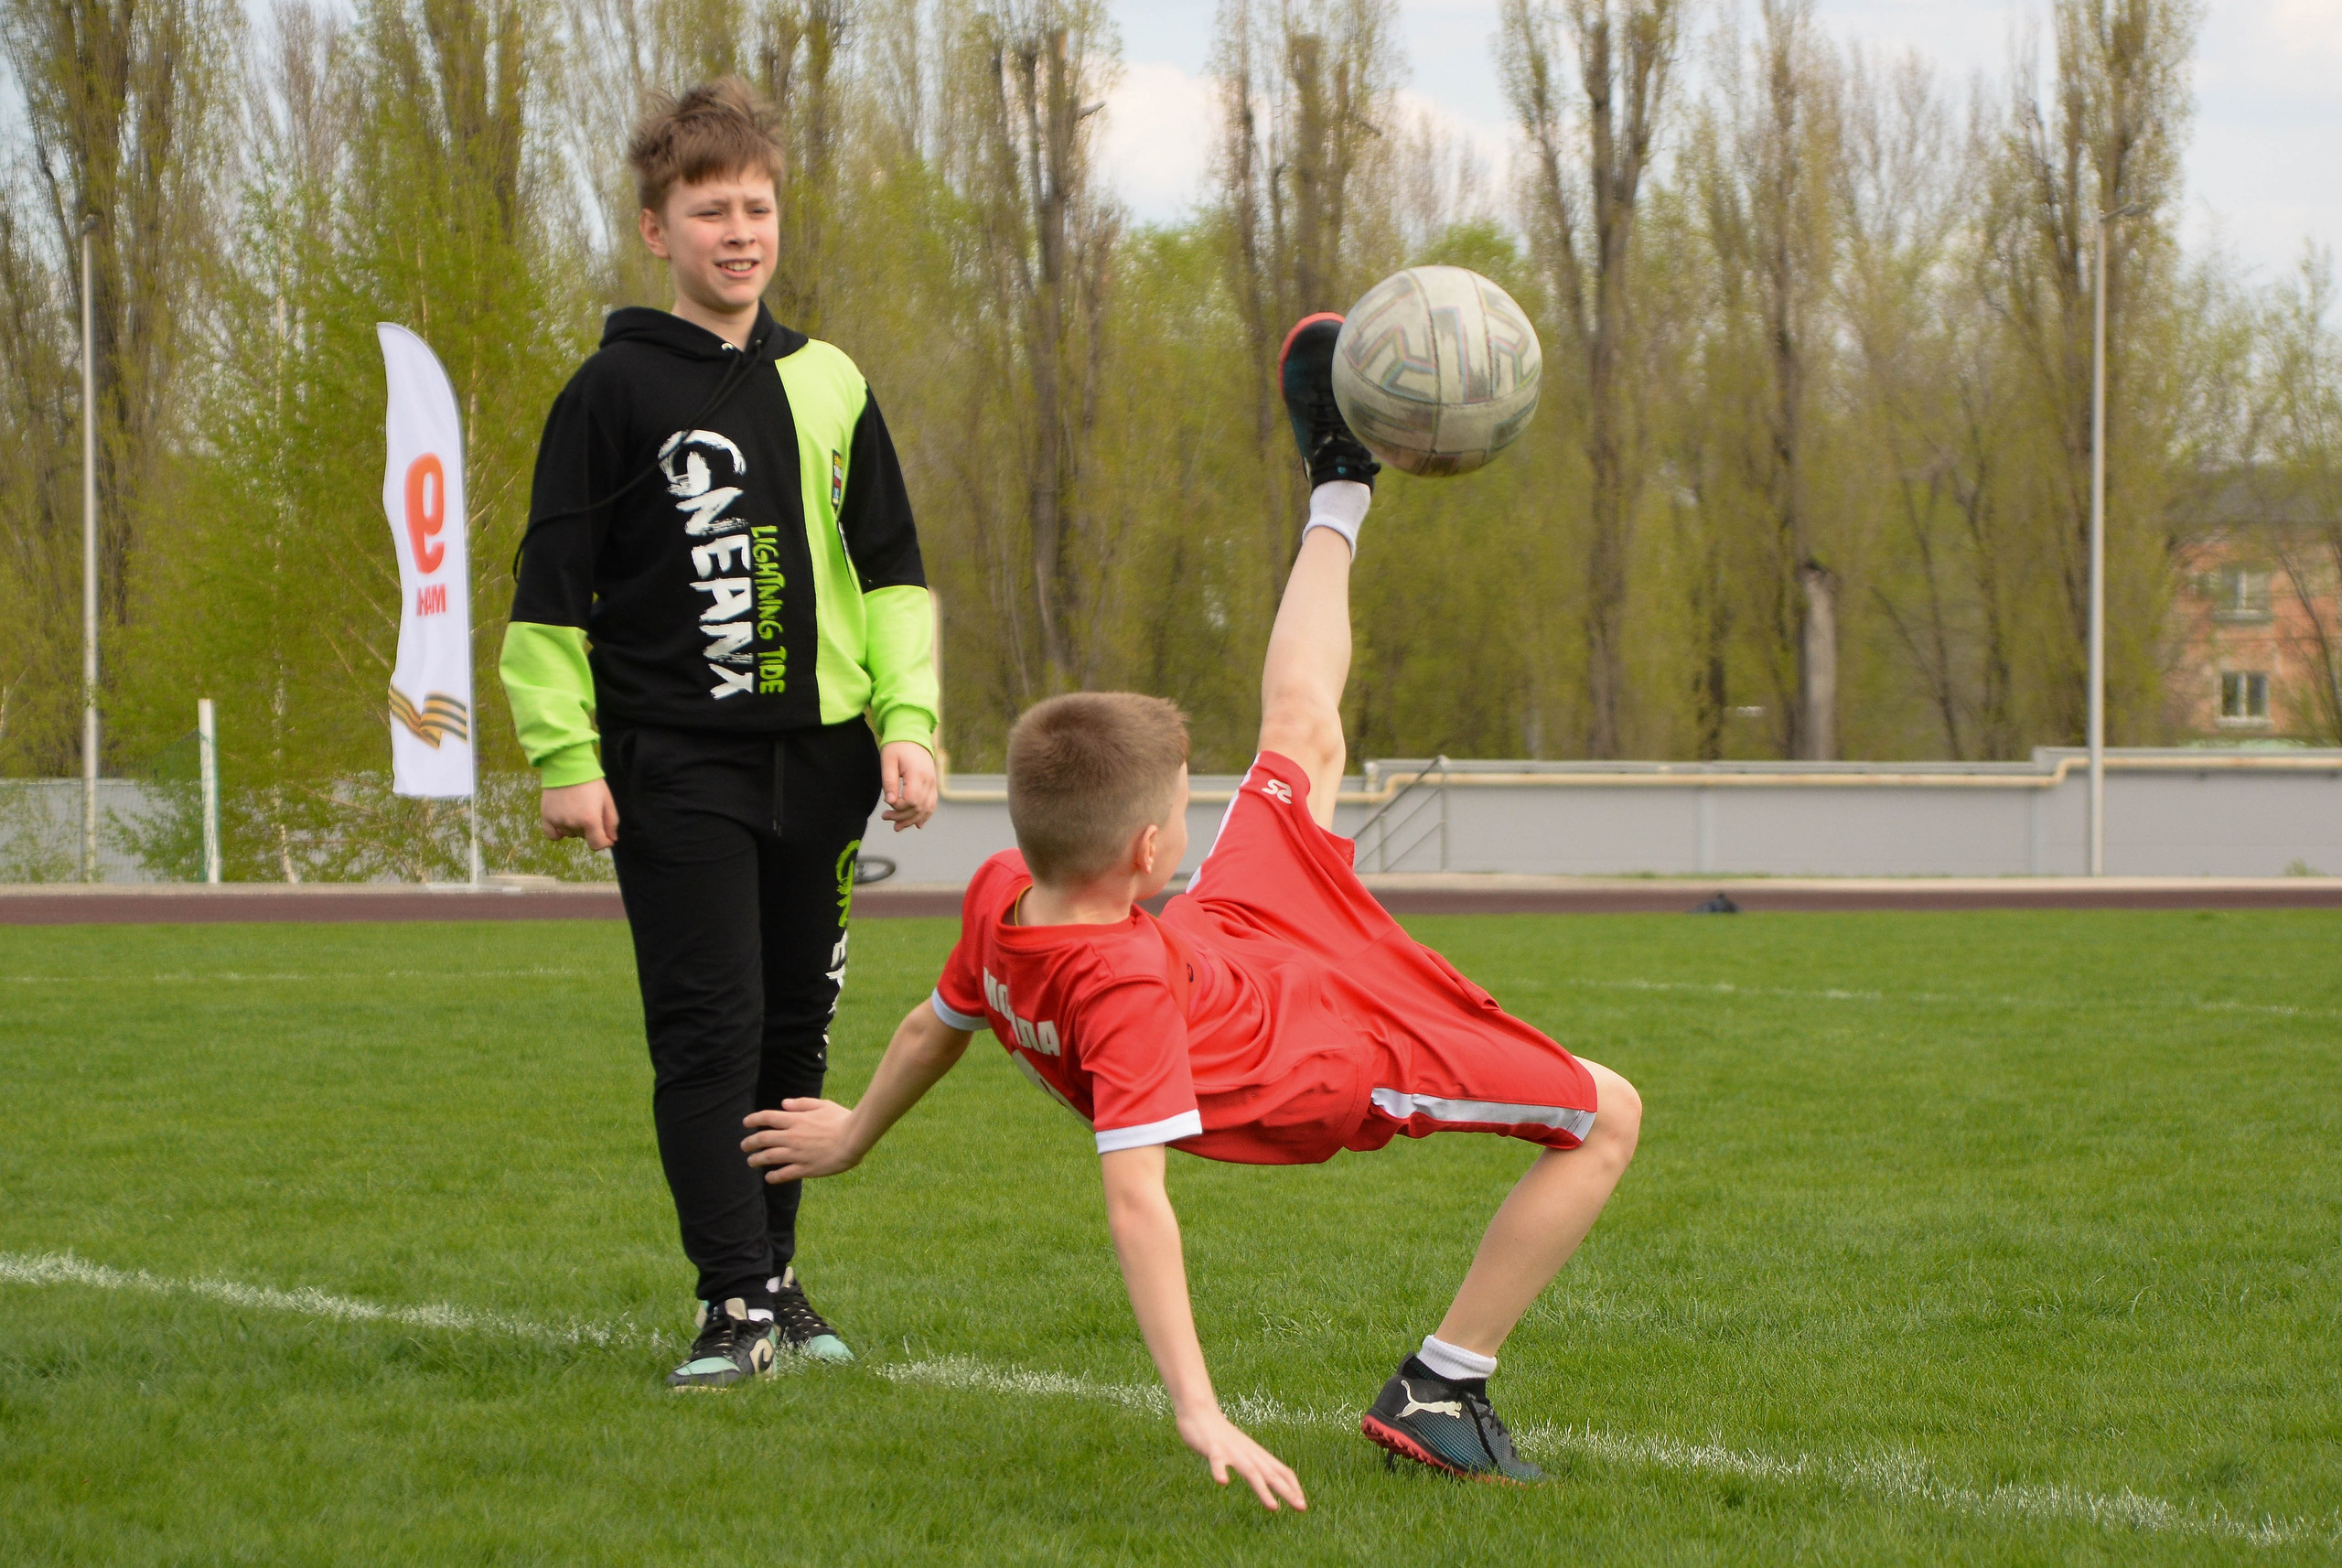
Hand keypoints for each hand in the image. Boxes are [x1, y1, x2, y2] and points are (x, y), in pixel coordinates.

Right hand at [541, 778, 618, 850]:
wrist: (568, 765)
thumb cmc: (591, 782)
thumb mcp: (607, 800)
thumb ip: (612, 822)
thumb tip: (612, 840)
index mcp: (590, 820)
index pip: (597, 844)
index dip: (604, 842)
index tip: (606, 836)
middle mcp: (573, 823)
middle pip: (584, 837)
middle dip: (590, 829)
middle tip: (589, 810)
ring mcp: (558, 820)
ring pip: (570, 834)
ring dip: (575, 828)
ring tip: (576, 808)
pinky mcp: (546, 816)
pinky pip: (552, 835)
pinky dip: (559, 832)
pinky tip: (563, 822)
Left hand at [743, 1098, 863, 1181]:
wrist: (854, 1139)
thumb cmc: (841, 1119)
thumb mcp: (823, 1104)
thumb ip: (802, 1103)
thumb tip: (783, 1103)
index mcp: (796, 1119)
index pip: (767, 1117)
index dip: (753, 1119)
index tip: (745, 1123)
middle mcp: (792, 1136)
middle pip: (763, 1139)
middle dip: (750, 1142)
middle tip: (744, 1146)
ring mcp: (797, 1154)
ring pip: (769, 1157)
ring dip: (756, 1159)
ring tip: (750, 1162)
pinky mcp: (805, 1168)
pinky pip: (784, 1174)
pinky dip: (773, 1177)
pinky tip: (768, 1178)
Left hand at [879, 741, 936, 830]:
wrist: (912, 735)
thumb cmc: (897, 747)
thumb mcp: (888, 761)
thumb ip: (889, 782)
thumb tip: (890, 801)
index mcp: (917, 774)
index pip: (911, 800)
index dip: (898, 807)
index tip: (887, 803)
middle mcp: (928, 780)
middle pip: (919, 807)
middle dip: (902, 817)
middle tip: (885, 818)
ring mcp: (933, 783)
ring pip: (926, 809)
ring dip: (912, 820)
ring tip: (897, 826)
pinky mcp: (933, 784)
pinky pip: (932, 804)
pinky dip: (925, 815)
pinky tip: (917, 825)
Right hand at [1174, 1407, 1306, 1511]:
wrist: (1199, 1411)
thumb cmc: (1221, 1435)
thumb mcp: (1242, 1451)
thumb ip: (1254, 1464)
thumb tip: (1268, 1478)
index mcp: (1255, 1454)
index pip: (1281, 1470)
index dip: (1292, 1487)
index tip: (1302, 1505)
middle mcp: (1247, 1453)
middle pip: (1270, 1474)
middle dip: (1287, 1491)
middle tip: (1301, 1507)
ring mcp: (1231, 1450)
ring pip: (1250, 1471)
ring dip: (1263, 1490)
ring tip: (1273, 1507)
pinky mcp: (1213, 1447)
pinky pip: (1217, 1460)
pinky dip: (1220, 1470)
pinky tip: (1222, 1481)